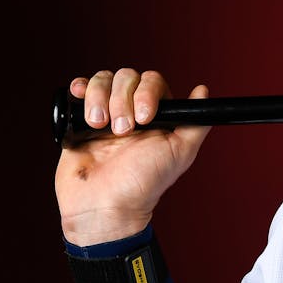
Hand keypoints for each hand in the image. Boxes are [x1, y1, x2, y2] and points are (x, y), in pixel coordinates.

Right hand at [55, 68, 211, 245]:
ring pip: (103, 80)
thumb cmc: (144, 184)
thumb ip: (196, 123)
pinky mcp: (80, 120)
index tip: (144, 117)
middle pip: (126, 77)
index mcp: (156, 116)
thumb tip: (203, 92)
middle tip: (122, 132)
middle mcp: (130, 111)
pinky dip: (81, 88)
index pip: (152, 82)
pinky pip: (80, 90)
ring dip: (100, 99)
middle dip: (122, 100)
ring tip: (99, 127)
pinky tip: (80, 96)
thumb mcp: (180, 153)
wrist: (103, 205)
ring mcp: (105, 114)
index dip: (147, 93)